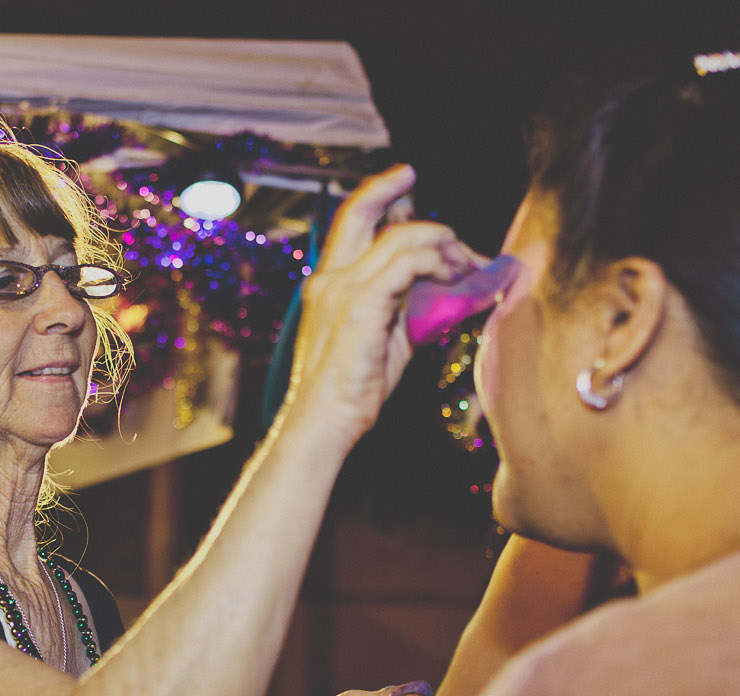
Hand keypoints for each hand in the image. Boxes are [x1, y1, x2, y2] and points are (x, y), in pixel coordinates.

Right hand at [284, 165, 480, 444]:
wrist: (323, 421)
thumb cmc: (351, 388)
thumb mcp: (380, 336)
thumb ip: (403, 302)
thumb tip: (441, 280)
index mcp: (327, 285)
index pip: (348, 224)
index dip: (376, 196)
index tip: (403, 183)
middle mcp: (329, 279)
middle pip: (361, 211)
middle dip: (391, 188)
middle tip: (416, 180)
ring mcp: (341, 290)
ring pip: (400, 237)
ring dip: (441, 243)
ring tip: (465, 263)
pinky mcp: (361, 305)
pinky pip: (407, 263)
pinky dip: (437, 262)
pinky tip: (455, 276)